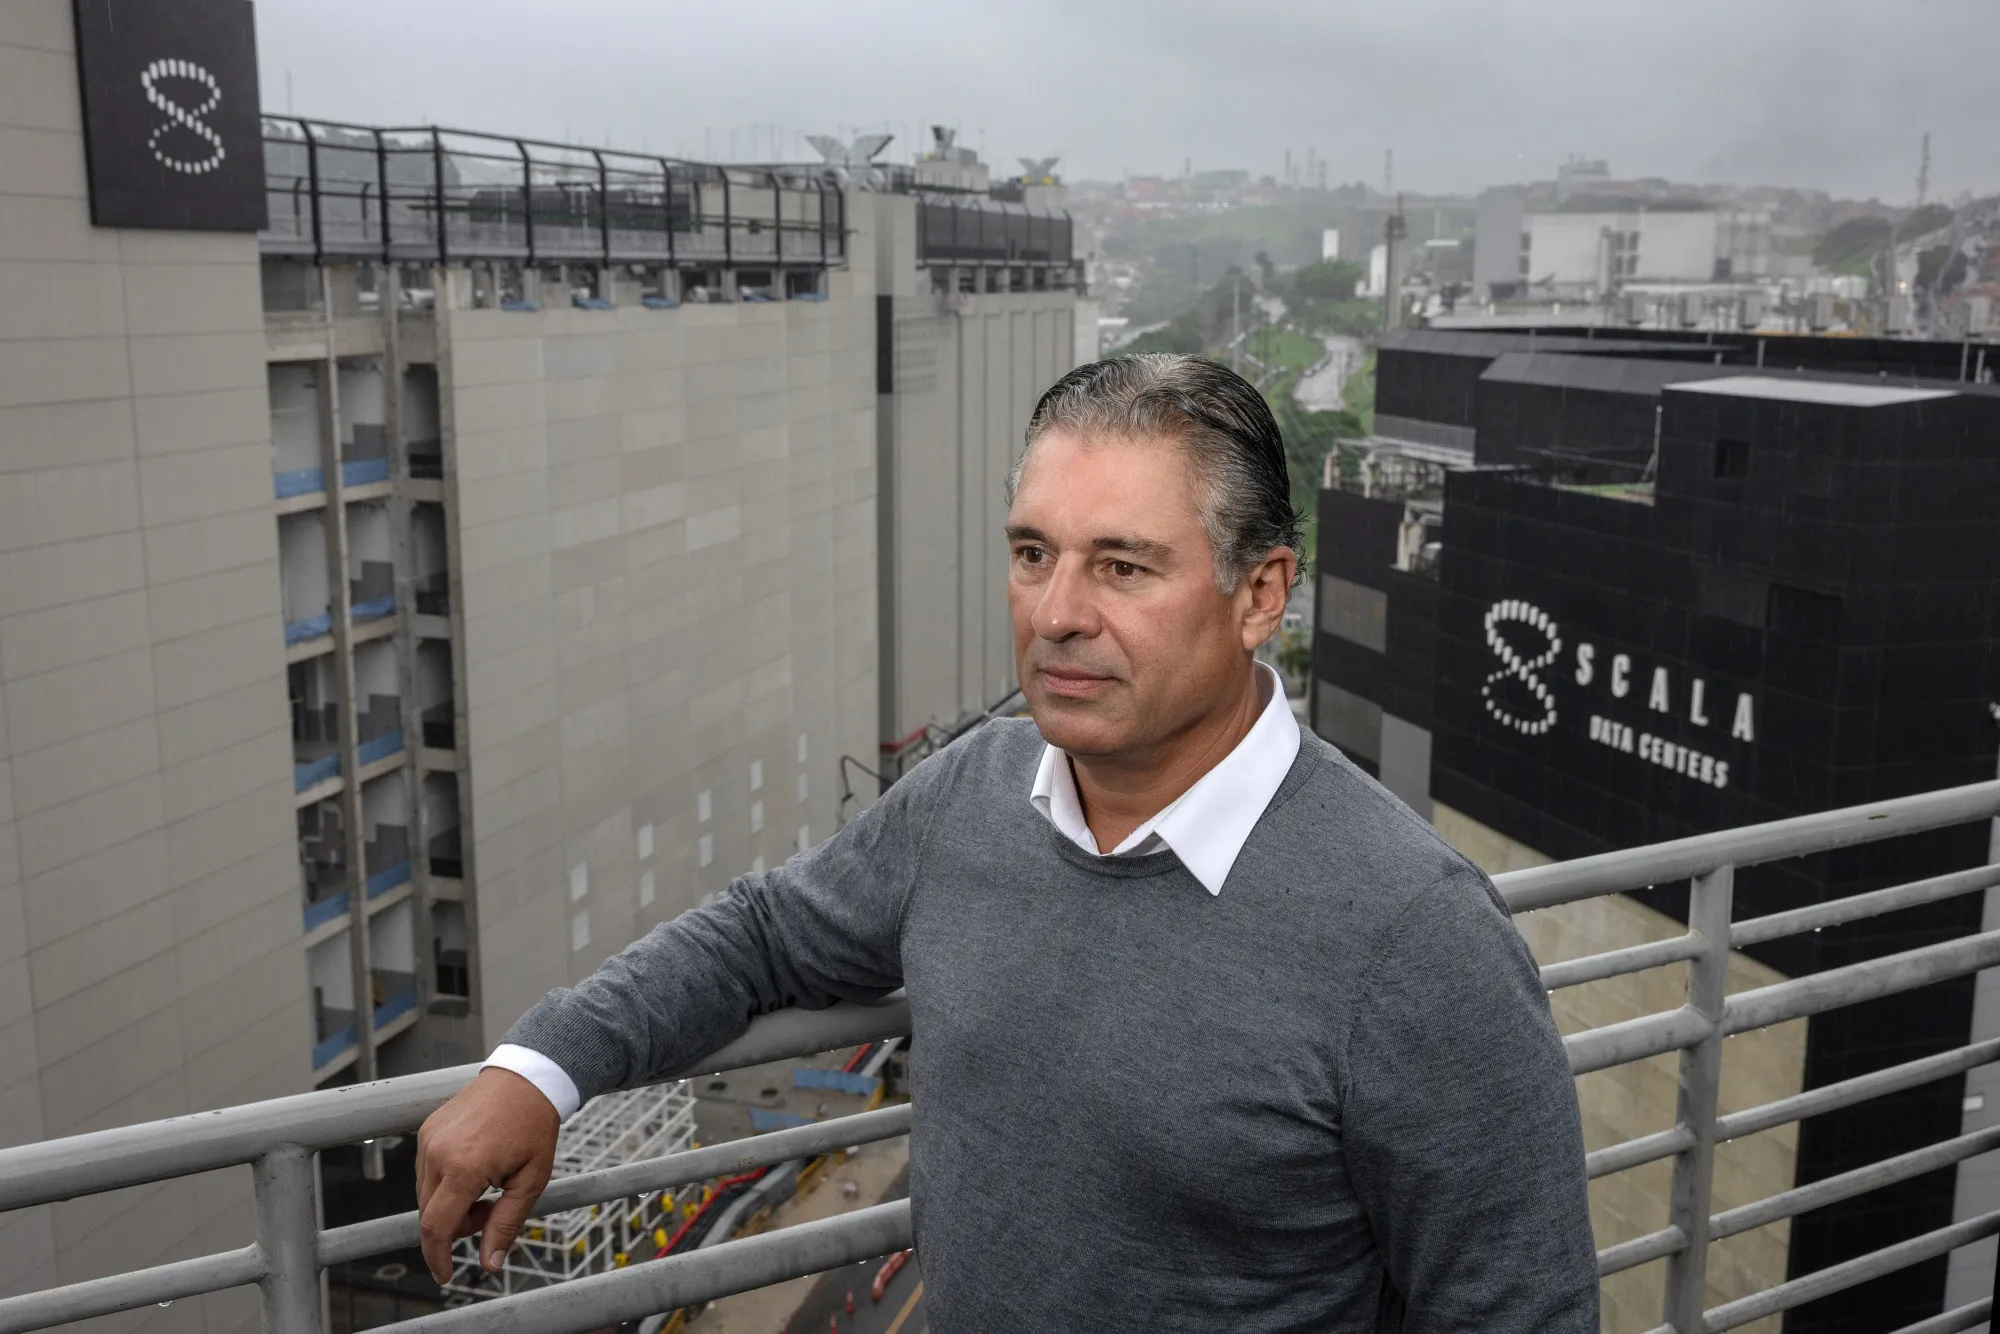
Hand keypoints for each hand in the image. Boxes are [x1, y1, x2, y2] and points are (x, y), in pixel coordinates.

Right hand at [415, 1067, 561, 1283]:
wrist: (526, 1079)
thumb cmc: (534, 1125)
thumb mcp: (531, 1181)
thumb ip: (507, 1225)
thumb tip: (490, 1264)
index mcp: (465, 1167)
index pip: (437, 1227)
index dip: (438, 1256)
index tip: (445, 1274)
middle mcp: (438, 1152)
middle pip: (431, 1214)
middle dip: (457, 1225)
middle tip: (490, 1208)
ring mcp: (428, 1139)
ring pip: (426, 1195)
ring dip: (450, 1204)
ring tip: (486, 1185)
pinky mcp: (426, 1130)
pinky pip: (426, 1172)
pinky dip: (445, 1183)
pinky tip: (473, 1169)